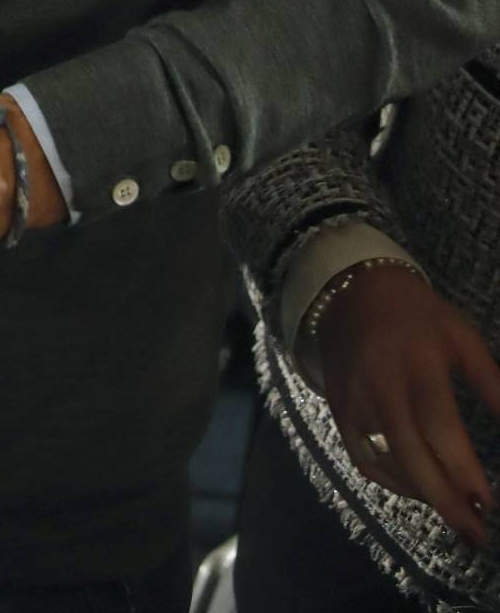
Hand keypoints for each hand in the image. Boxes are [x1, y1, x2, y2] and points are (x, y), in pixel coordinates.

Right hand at [318, 263, 499, 546]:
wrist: (349, 287)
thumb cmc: (418, 314)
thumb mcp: (462, 338)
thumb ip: (492, 384)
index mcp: (416, 364)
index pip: (439, 425)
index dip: (462, 469)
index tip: (488, 504)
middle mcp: (380, 385)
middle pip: (410, 453)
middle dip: (444, 500)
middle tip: (475, 535)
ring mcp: (354, 398)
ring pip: (387, 461)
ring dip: (423, 494)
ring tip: (455, 515)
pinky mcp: (337, 407)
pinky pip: (362, 457)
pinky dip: (390, 481)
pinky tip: (417, 490)